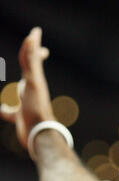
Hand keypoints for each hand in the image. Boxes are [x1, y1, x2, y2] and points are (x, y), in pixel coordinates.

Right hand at [0, 27, 55, 147]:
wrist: (40, 134)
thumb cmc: (37, 107)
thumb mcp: (33, 80)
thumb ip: (31, 59)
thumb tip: (33, 34)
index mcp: (34, 81)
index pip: (33, 59)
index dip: (33, 46)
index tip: (36, 34)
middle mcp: (31, 91)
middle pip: (29, 72)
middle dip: (30, 62)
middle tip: (33, 52)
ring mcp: (26, 104)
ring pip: (19, 93)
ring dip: (16, 88)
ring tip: (15, 88)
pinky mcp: (21, 118)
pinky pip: (11, 112)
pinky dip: (6, 110)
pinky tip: (2, 109)